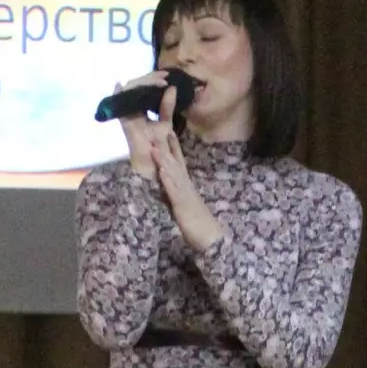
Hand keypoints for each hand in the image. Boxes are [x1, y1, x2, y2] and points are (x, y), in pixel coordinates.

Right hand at [114, 72, 178, 181]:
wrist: (154, 163)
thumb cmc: (158, 146)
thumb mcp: (166, 123)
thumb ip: (167, 106)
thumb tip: (172, 88)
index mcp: (142, 109)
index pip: (145, 88)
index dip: (154, 79)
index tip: (168, 76)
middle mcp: (133, 109)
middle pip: (136, 86)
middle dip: (150, 77)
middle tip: (165, 75)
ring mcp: (127, 114)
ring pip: (129, 90)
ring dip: (144, 83)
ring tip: (160, 81)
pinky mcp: (123, 120)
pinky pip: (119, 104)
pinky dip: (121, 94)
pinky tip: (122, 86)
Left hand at [152, 136, 225, 254]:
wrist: (212, 239)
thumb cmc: (199, 224)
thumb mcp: (187, 206)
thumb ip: (180, 195)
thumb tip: (173, 187)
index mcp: (187, 187)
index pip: (180, 164)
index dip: (174, 148)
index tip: (169, 132)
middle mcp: (186, 187)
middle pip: (175, 163)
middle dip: (167, 147)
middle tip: (159, 129)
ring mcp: (185, 195)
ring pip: (174, 174)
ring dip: (164, 160)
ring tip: (154, 146)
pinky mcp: (183, 206)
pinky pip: (174, 191)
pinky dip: (168, 180)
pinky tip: (162, 170)